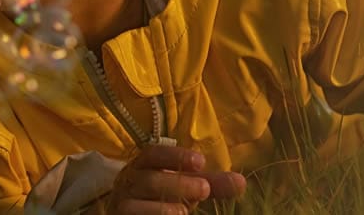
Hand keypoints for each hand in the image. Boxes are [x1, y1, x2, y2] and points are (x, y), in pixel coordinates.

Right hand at [103, 145, 245, 214]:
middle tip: (204, 189)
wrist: (130, 212)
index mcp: (143, 166)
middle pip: (148, 179)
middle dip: (176, 184)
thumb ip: (210, 184)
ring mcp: (122, 204)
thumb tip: (240, 182)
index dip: (174, 155)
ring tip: (182, 212)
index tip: (200, 161)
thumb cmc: (161, 197)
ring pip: (134, 205)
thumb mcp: (185, 188)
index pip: (153, 154)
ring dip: (161, 208)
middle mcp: (129, 183)